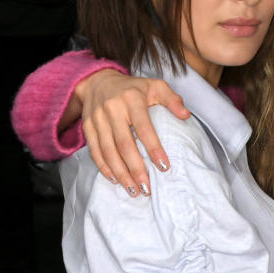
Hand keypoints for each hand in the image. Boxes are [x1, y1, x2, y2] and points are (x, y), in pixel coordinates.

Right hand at [81, 70, 189, 195]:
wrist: (97, 81)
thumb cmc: (132, 88)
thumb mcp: (154, 86)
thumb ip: (171, 99)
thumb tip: (185, 116)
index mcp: (131, 99)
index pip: (143, 128)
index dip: (153, 148)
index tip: (164, 167)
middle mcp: (112, 109)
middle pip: (124, 144)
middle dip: (136, 169)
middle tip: (147, 188)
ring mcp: (98, 119)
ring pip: (108, 151)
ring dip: (121, 174)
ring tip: (133, 191)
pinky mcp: (88, 127)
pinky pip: (94, 151)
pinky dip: (104, 167)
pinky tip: (115, 180)